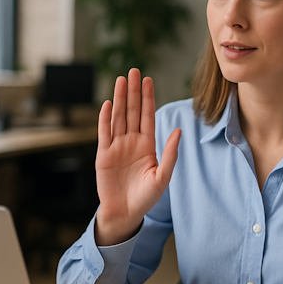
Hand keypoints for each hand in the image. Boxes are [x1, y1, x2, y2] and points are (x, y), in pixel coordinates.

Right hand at [94, 68, 180, 244]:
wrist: (125, 213)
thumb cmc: (146, 197)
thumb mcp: (163, 176)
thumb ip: (170, 153)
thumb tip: (179, 131)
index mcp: (147, 145)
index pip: (147, 115)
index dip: (147, 97)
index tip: (148, 80)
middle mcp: (131, 142)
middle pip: (132, 111)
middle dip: (133, 91)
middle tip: (133, 71)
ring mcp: (116, 147)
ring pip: (118, 117)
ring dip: (120, 99)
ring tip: (121, 80)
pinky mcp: (103, 155)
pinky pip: (104, 133)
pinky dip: (105, 118)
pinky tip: (108, 104)